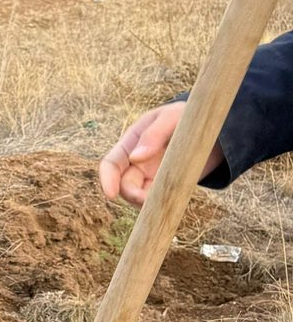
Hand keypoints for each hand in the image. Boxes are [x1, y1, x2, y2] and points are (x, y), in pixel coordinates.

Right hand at [98, 102, 223, 205]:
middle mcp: (137, 163)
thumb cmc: (187, 117)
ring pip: (140, 197)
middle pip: (125, 185)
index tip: (111, 194)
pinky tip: (173, 201)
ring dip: (148, 203)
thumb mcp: (171, 117)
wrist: (214, 130)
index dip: (107, 179)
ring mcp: (152, 177)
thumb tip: (135, 158)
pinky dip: (162, 204)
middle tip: (147, 200)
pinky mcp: (167, 187)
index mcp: (131, 143)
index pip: (111, 164)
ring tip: (165, 200)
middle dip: (132, 194)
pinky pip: (159, 201)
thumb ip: (153, 134)